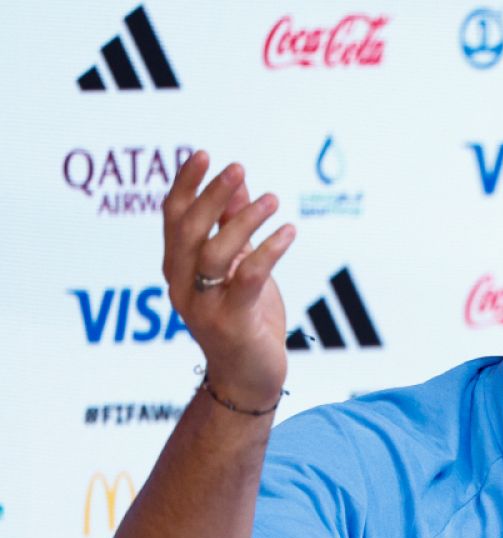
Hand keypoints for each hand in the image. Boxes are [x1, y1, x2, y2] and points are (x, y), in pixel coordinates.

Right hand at [162, 151, 295, 408]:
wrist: (249, 378)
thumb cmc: (244, 320)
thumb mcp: (238, 268)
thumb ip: (232, 229)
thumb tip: (240, 185)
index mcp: (178, 268)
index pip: (173, 218)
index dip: (185, 184)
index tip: (204, 154)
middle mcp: (182, 285)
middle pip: (188, 230)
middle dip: (212, 195)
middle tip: (238, 168)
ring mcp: (204, 306)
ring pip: (215, 253)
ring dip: (243, 221)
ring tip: (273, 200)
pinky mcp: (233, 322)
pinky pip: (248, 279)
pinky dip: (269, 251)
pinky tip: (289, 232)